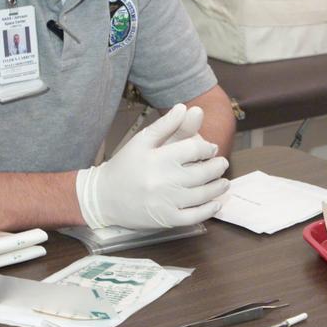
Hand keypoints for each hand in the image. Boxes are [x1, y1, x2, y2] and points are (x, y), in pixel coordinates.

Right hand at [76, 103, 229, 229]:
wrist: (103, 197)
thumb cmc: (125, 166)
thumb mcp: (142, 141)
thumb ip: (165, 125)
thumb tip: (185, 107)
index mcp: (158, 158)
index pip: (193, 149)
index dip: (206, 148)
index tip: (211, 149)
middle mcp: (163, 180)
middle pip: (202, 173)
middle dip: (217, 167)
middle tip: (222, 164)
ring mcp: (165, 202)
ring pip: (201, 195)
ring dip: (217, 188)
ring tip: (224, 182)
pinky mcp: (165, 220)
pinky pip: (193, 217)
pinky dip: (207, 211)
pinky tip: (215, 204)